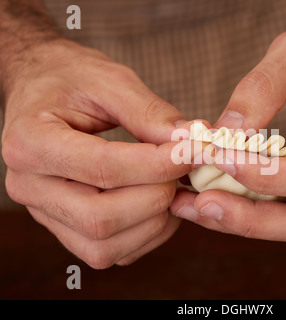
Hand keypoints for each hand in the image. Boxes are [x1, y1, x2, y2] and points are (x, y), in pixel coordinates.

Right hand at [1, 39, 193, 267]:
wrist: (43, 88)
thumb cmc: (72, 79)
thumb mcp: (110, 80)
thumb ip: (150, 111)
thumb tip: (190, 141)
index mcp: (31, 141)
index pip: (102, 168)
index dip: (157, 165)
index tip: (194, 151)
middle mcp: (29, 186)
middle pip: (100, 218)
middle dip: (156, 196)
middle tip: (184, 167)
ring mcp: (45, 212)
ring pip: (104, 246)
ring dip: (155, 221)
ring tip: (174, 184)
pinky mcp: (66, 227)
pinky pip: (109, 252)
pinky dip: (146, 235)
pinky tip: (160, 203)